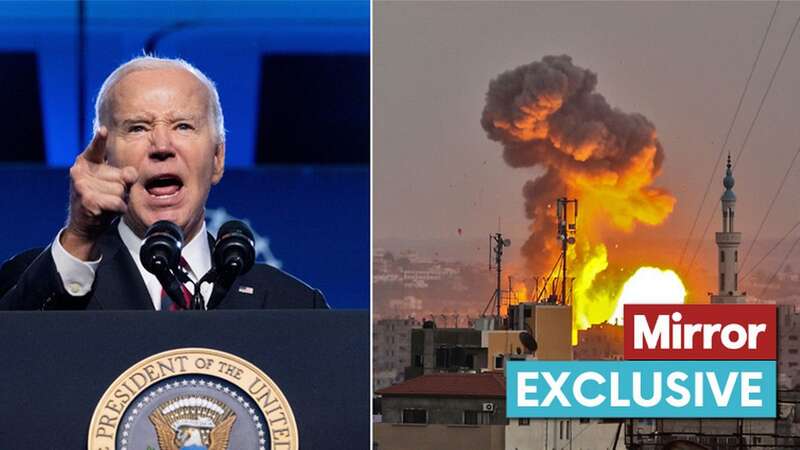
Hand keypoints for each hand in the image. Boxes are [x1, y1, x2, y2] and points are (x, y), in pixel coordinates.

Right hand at [61, 127, 137, 260]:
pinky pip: (118, 202)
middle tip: (109, 195)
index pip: (96, 149)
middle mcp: (81, 171)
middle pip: (122, 176)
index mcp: (86, 162)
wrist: (85, 225)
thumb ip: (123, 174)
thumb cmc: (101, 200)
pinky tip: (107, 211)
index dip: (100, 140)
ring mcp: (83, 185)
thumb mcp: (111, 183)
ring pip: (121, 190)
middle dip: (122, 188)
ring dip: (120, 200)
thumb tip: (130, 175)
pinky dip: (118, 209)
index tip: (104, 130)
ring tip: (106, 203)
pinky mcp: (88, 199)